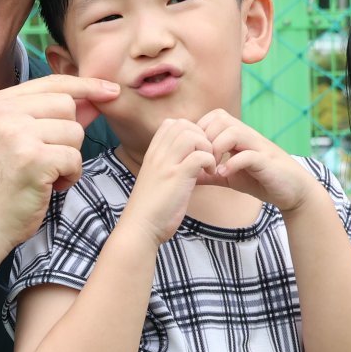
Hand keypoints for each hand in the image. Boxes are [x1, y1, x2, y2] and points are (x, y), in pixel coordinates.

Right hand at [0, 74, 119, 268]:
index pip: (53, 83)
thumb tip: (95, 97)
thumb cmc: (6, 182)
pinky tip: (50, 186)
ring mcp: (18, 134)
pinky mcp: (33, 159)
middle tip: (48, 158)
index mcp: (0, 102)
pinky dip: (70, 176)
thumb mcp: (23, 140)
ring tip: (46, 173)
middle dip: (70, 134)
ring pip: (75, 132)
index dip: (86, 86)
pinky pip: (75, 158)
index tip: (111, 89)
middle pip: (68, 105)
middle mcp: (5, 112)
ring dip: (70, 158)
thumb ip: (56, 116)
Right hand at [120, 119, 216, 243]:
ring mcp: (166, 164)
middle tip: (207, 157)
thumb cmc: (151, 208)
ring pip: (192, 135)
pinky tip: (209, 174)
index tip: (196, 150)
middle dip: (201, 137)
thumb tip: (187, 159)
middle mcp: (157, 154)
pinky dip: (210, 162)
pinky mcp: (177, 177)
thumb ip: (169, 165)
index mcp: (152, 153)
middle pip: (183, 125)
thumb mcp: (157, 179)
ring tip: (209, 165)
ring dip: (207, 148)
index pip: (171, 124)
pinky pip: (200, 155)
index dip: (190, 131)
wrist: (140, 228)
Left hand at [196, 109, 314, 212]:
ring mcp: (258, 147)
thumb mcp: (228, 176)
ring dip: (217, 148)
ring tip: (212, 167)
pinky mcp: (267, 162)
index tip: (194, 153)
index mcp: (237, 135)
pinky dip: (233, 163)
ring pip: (233, 131)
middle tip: (201, 160)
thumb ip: (208, 173)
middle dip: (206, 139)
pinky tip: (224, 174)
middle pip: (220, 119)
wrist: (291, 191)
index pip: (213, 117)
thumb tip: (184, 173)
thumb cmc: (259, 180)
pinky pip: (248, 155)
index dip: (199, 132)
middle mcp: (248, 136)